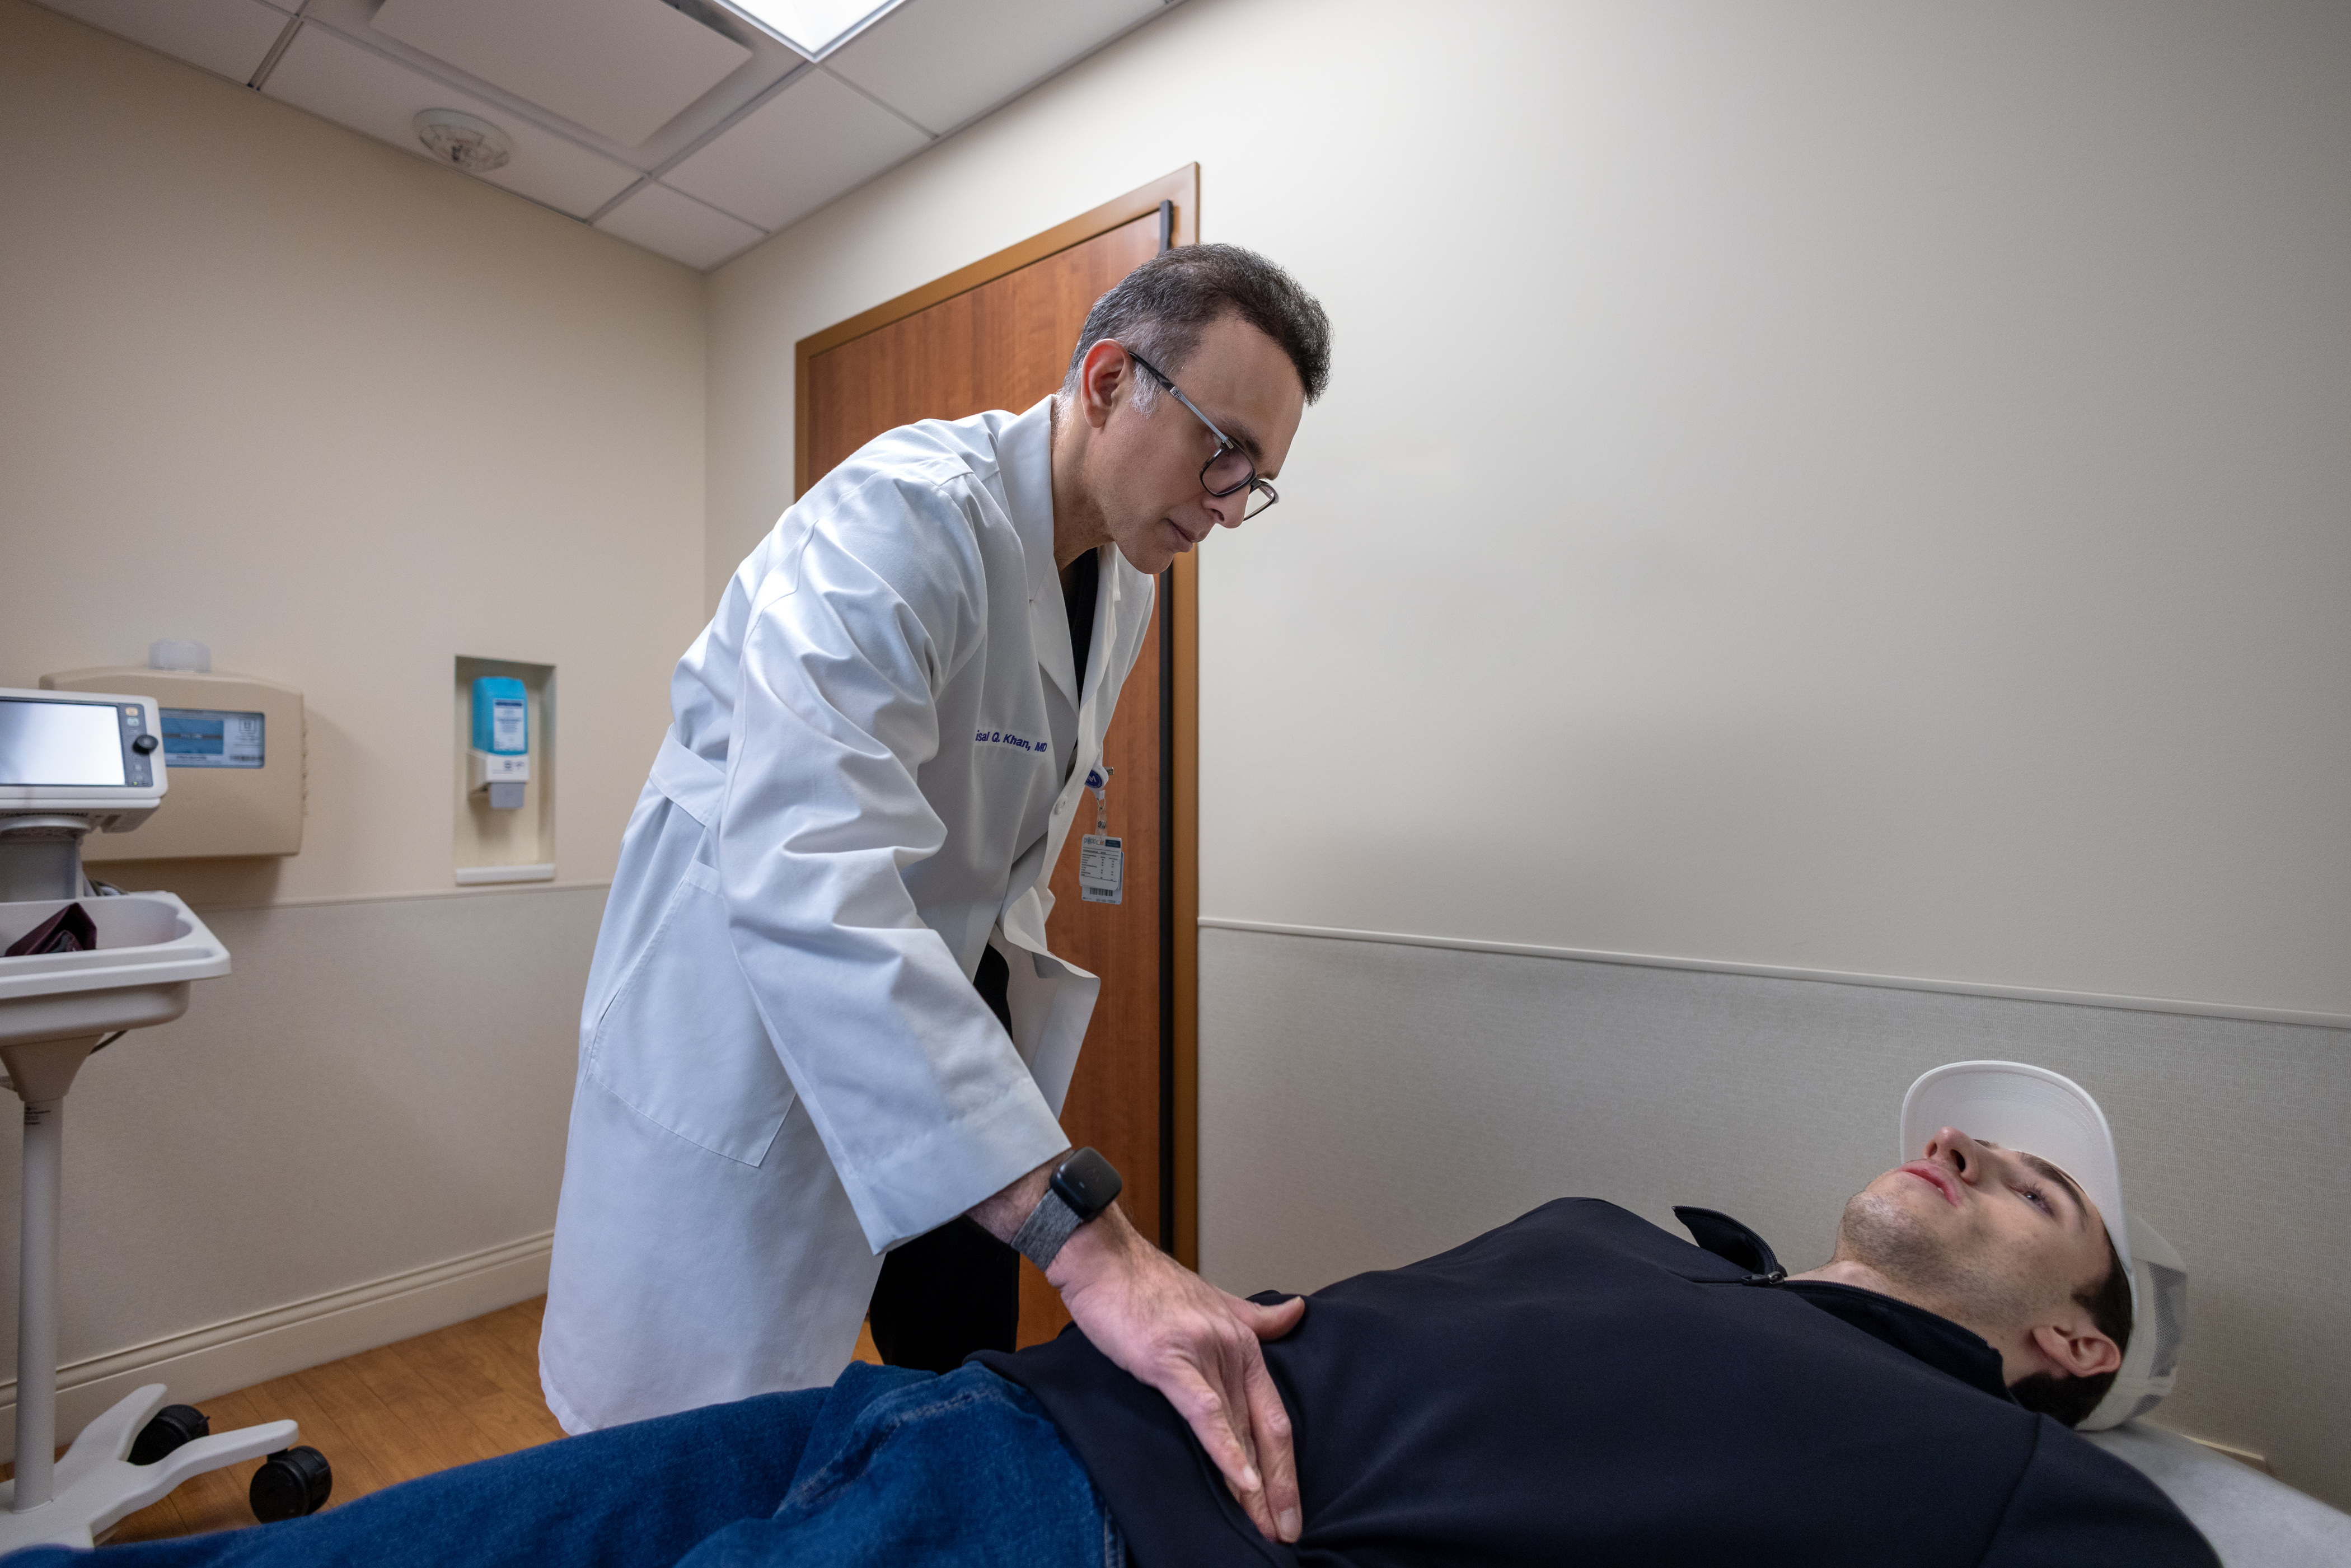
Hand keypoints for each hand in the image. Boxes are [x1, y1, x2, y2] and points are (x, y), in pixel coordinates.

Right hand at [1049, 1205, 1306, 1542]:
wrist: (1103, 1257)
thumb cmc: (1147, 1284)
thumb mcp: (1212, 1300)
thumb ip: (1255, 1317)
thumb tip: (1297, 1312)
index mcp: (1243, 1342)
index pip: (1275, 1416)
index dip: (1287, 1467)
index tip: (1291, 1509)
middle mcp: (1233, 1349)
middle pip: (1264, 1431)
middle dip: (1278, 1489)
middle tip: (1287, 1533)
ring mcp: (1204, 1354)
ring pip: (1238, 1430)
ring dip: (1253, 1486)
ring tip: (1264, 1527)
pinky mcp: (1169, 1360)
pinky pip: (1205, 1413)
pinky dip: (1226, 1449)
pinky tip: (1241, 1482)